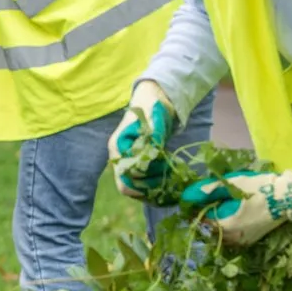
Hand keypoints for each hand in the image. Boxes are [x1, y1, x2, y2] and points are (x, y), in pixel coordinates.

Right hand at [109, 80, 178, 202]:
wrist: (154, 101)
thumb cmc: (152, 107)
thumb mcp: (153, 117)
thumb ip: (152, 135)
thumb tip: (153, 153)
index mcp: (118, 146)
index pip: (125, 174)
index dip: (145, 177)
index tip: (164, 168)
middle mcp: (119, 158)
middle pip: (129, 185)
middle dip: (151, 186)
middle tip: (171, 177)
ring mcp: (127, 163)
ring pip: (135, 189)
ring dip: (154, 189)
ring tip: (173, 181)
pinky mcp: (138, 167)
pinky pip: (142, 186)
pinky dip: (156, 188)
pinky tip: (170, 183)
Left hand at [180, 169, 291, 246]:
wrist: (289, 198)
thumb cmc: (260, 189)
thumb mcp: (234, 184)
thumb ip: (212, 189)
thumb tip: (192, 194)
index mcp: (227, 225)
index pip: (203, 222)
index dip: (196, 212)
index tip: (194, 203)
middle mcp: (234, 238)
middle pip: (211, 231)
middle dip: (206, 219)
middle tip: (205, 206)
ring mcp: (244, 241)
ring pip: (221, 237)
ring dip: (216, 226)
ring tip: (216, 212)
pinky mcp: (252, 240)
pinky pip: (232, 239)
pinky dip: (227, 231)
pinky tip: (229, 219)